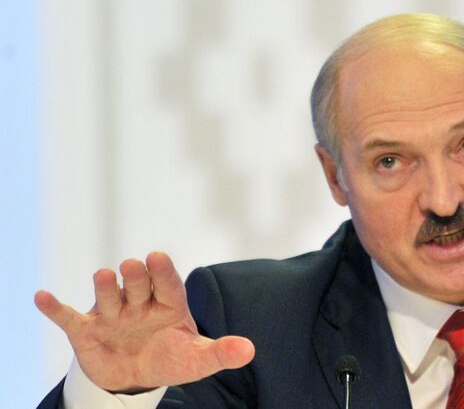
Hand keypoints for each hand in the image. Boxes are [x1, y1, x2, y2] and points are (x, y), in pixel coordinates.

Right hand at [35, 252, 254, 392]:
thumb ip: (221, 352)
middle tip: (133, 266)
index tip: (158, 256)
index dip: (163, 271)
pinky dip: (55, 308)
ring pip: (108, 295)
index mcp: (169, 304)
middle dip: (137, 276)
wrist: (137, 378)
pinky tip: (42, 297)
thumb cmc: (171, 358)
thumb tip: (250, 350)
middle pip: (138, 284)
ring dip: (105, 287)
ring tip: (104, 276)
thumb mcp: (197, 359)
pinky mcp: (86, 331)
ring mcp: (112, 314)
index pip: (168, 284)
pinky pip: (68, 318)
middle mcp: (140, 303)